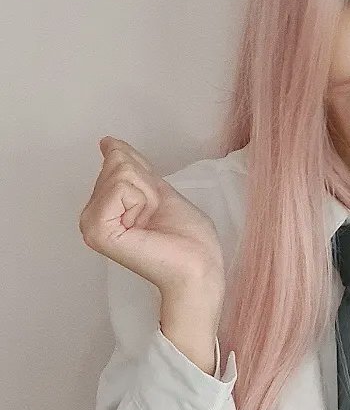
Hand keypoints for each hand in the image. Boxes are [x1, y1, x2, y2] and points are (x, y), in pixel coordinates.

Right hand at [79, 136, 225, 296]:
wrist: (198, 265)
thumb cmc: (187, 237)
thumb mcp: (157, 190)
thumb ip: (132, 168)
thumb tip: (108, 144)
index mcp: (103, 208)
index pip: (116, 161)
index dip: (146, 178)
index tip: (154, 209)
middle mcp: (90, 216)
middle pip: (117, 165)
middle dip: (146, 186)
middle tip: (154, 217)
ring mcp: (91, 224)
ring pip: (121, 173)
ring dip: (147, 195)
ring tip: (151, 222)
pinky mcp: (97, 230)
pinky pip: (121, 186)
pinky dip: (142, 201)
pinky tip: (143, 227)